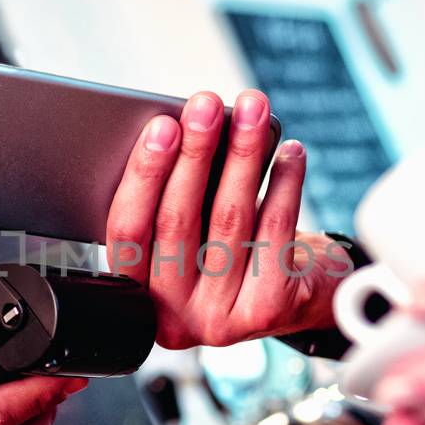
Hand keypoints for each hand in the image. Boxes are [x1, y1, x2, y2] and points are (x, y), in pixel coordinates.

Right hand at [105, 90, 350, 348]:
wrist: (297, 301)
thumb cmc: (232, 250)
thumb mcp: (191, 234)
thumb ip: (173, 200)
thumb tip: (182, 131)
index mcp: (136, 293)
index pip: (127, 230)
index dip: (143, 175)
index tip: (162, 126)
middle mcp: (172, 316)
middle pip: (177, 221)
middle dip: (194, 153)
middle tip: (206, 105)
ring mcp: (219, 319)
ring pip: (228, 219)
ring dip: (242, 155)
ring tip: (252, 110)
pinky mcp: (267, 310)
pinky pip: (274, 232)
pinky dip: (284, 184)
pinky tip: (289, 152)